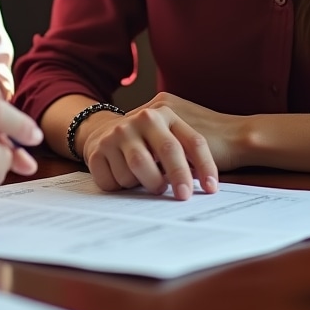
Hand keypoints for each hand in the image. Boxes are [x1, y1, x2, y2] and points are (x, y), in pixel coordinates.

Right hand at [82, 92, 241, 199]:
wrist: (102, 130)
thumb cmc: (146, 141)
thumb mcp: (168, 136)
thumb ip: (186, 153)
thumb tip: (208, 185)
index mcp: (164, 113)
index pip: (193, 141)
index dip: (206, 166)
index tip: (211, 188)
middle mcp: (141, 119)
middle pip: (167, 150)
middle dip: (179, 176)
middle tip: (184, 195)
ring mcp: (117, 133)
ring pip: (139, 169)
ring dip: (147, 183)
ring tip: (148, 181)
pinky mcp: (97, 150)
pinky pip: (114, 180)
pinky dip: (121, 186)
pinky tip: (123, 177)